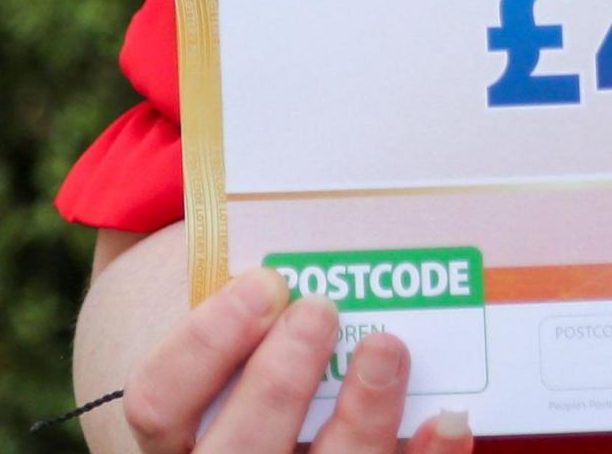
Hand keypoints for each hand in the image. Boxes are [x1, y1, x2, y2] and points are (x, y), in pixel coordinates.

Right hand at [117, 267, 477, 453]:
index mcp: (177, 438)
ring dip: (363, 414)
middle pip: (238, 449)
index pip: (159, 403)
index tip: (265, 283)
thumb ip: (223, 291)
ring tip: (389, 346)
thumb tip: (226, 184)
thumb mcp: (225, 340)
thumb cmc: (256, 370)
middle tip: (321, 309)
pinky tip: (453, 418)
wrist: (288, 442)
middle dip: (281, 379)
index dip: (205, 344)